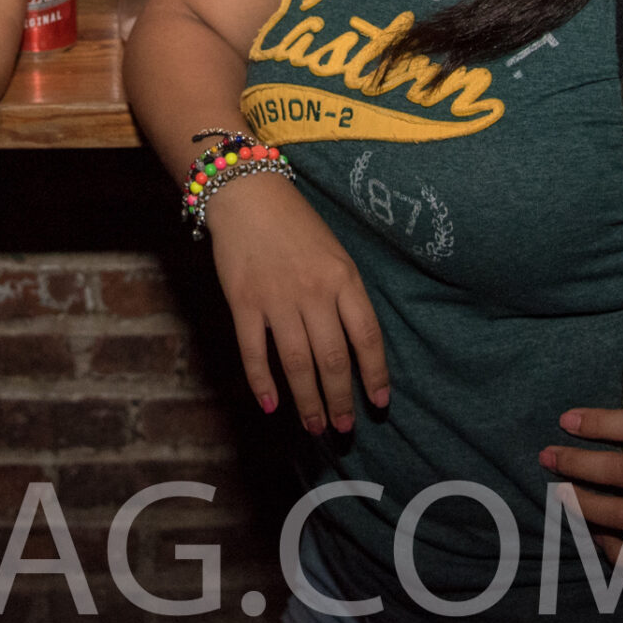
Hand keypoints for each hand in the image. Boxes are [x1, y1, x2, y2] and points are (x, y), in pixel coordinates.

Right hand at [206, 173, 391, 435]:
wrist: (247, 193)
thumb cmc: (296, 223)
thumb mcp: (335, 253)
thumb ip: (345, 295)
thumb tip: (355, 345)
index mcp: (343, 277)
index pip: (367, 337)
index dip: (375, 375)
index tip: (379, 403)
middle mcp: (314, 292)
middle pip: (333, 359)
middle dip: (340, 399)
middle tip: (342, 429)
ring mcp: (277, 298)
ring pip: (297, 363)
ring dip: (308, 401)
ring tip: (315, 427)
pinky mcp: (243, 301)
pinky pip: (255, 352)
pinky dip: (262, 382)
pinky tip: (271, 405)